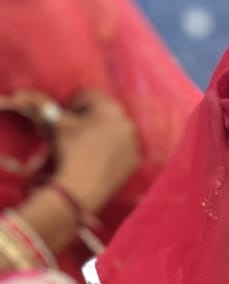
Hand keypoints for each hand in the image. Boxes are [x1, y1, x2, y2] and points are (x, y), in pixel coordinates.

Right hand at [51, 89, 139, 214]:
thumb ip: (49, 108)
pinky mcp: (135, 160)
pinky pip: (122, 147)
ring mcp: (133, 142)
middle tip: (76, 128)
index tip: (66, 115)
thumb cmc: (69, 151)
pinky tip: (97, 157)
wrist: (82, 187)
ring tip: (86, 144)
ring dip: (101, 132)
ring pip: (114, 129)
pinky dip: (111, 148)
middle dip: (89, 117)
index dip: (73, 104)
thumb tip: (38, 103)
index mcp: (109, 107)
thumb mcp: (56, 124)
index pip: (88, 96)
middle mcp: (126, 121)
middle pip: (103, 112)